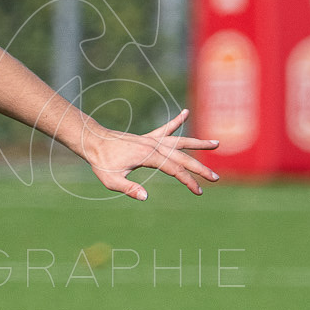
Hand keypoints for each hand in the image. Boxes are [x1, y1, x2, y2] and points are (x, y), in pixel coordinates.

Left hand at [77, 109, 219, 200]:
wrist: (92, 141)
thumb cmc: (101, 163)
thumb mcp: (111, 180)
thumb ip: (129, 188)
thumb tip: (145, 197)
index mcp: (149, 156)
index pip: (175, 169)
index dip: (189, 181)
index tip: (198, 191)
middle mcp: (154, 145)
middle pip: (183, 157)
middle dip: (200, 168)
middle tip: (215, 177)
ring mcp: (152, 140)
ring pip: (180, 140)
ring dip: (198, 143)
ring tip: (217, 143)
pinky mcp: (147, 137)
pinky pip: (165, 129)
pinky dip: (176, 121)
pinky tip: (185, 112)